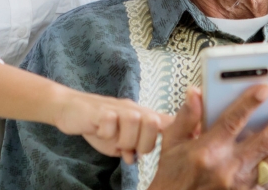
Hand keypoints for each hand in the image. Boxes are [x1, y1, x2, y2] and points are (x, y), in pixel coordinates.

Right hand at [52, 91, 172, 163]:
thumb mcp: (122, 137)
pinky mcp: (101, 110)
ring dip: (122, 139)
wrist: (70, 108)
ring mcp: (118, 109)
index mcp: (142, 117)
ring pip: (135, 122)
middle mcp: (133, 110)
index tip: (197, 135)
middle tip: (127, 147)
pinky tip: (100, 131)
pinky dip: (106, 133)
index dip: (184, 127)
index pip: (168, 122)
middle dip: (142, 143)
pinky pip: (111, 123)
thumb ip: (136, 146)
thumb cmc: (98, 124)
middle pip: (153, 124)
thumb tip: (138, 157)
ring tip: (111, 139)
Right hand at [149, 85, 267, 189]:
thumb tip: (195, 94)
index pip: (233, 121)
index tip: (266, 86)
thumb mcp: (171, 143)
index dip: (251, 102)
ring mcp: (241, 183)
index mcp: (207, 151)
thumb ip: (186, 117)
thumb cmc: (173, 176)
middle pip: (267, 140)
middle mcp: (228, 168)